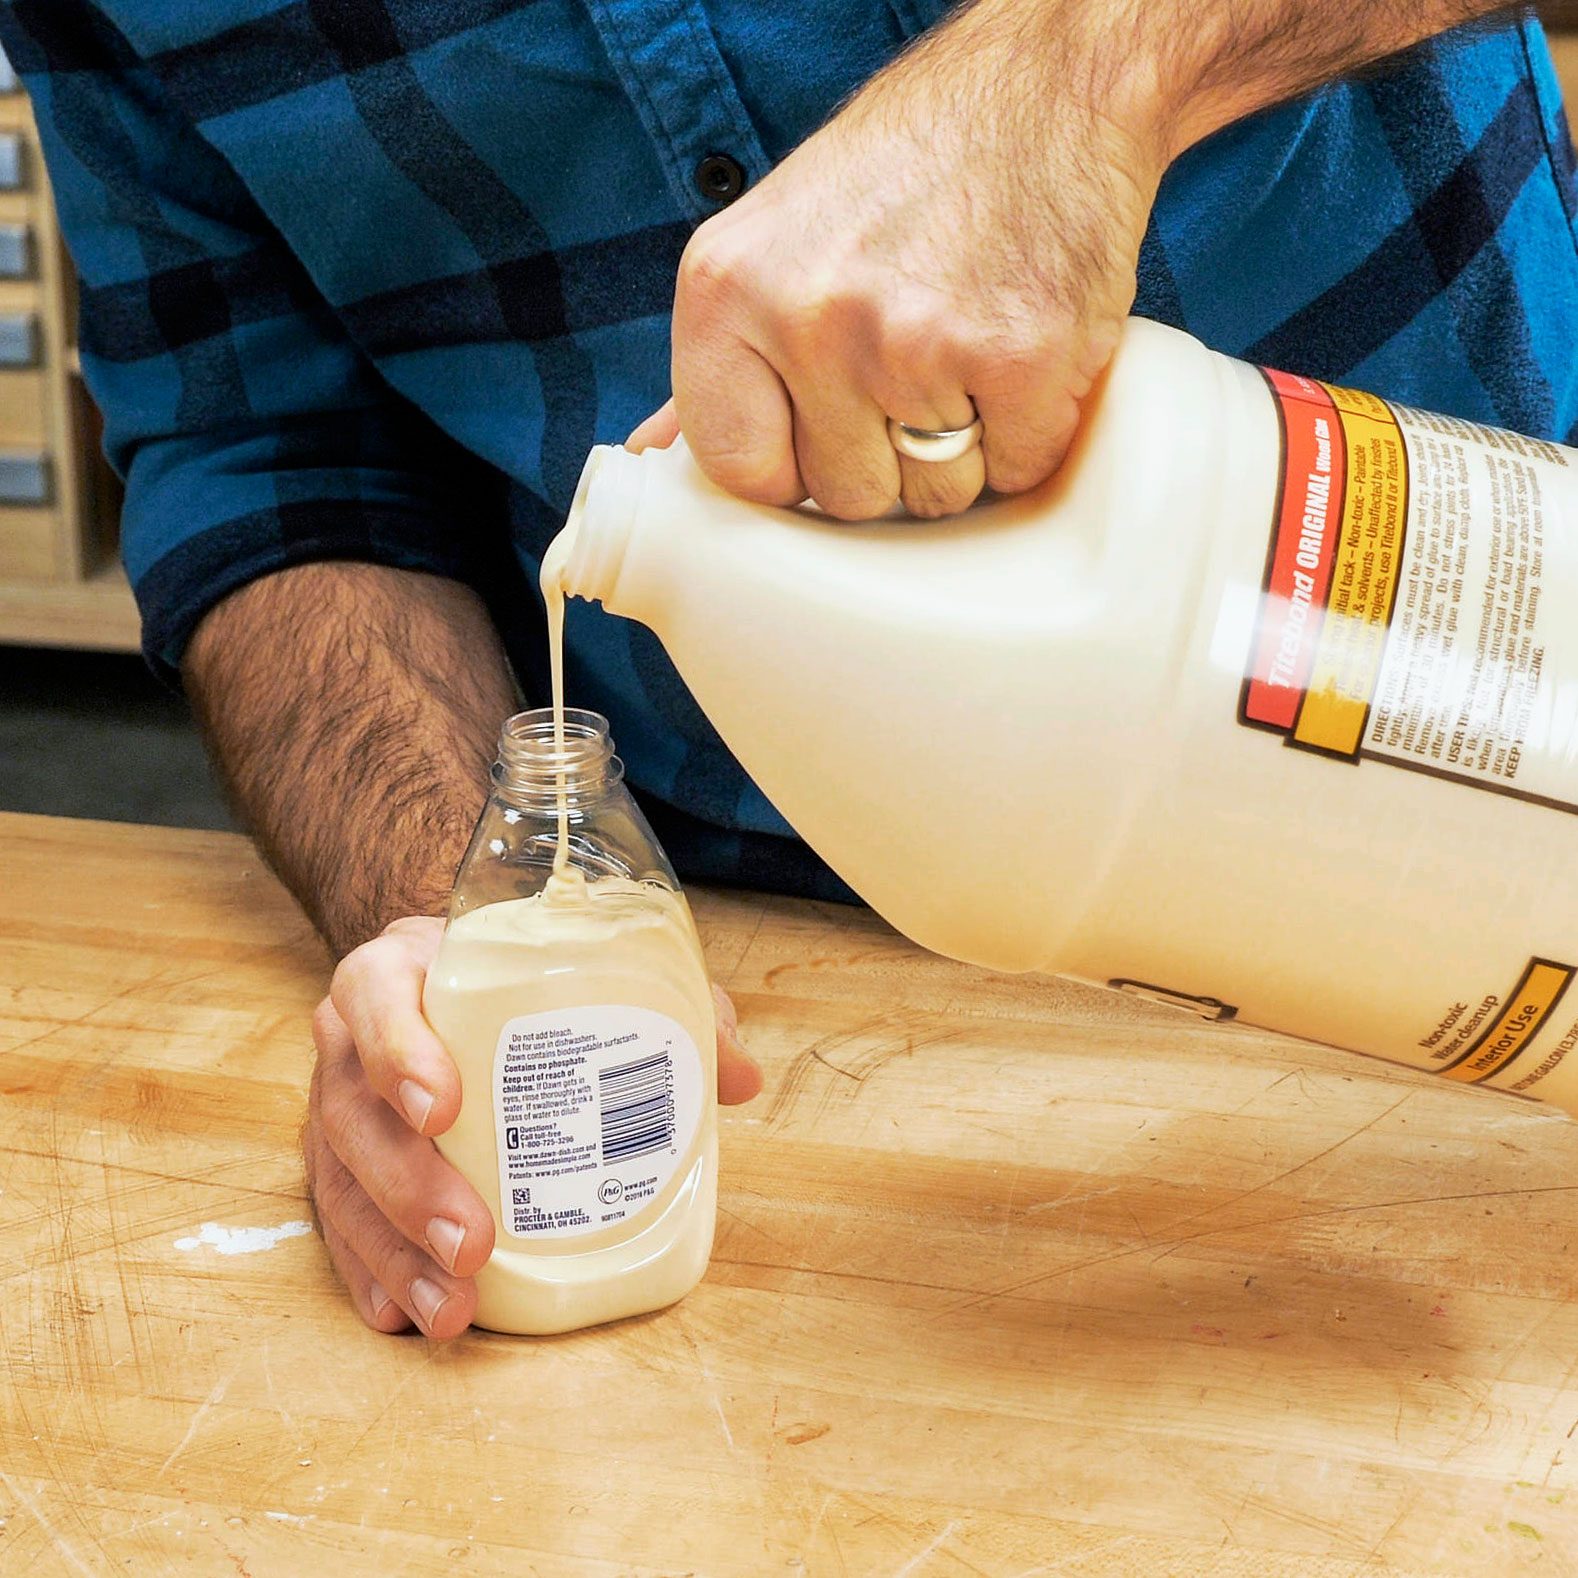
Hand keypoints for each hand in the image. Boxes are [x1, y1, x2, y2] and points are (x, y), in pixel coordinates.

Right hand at [304, 915, 762, 1337]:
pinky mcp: (339, 1167)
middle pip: (352, 1111)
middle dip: (409, 1188)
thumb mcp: (593, 973)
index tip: (443, 1108)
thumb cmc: (528, 983)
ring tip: (453, 1307)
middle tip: (475, 1244)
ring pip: (341, 1181)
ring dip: (393, 1252)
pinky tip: (405, 1316)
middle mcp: (353, 1039)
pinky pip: (337, 1226)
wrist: (449, 987)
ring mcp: (338, 1108)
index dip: (398, 1050)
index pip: (376, 995)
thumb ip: (668, 1009)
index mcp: (405, 972)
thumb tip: (741, 1078)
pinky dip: (372, 1274)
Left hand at [631, 0, 1167, 519]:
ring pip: (936, 496)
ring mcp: (914, 342)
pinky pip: (1015, 470)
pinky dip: (1032, 432)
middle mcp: (809, 317)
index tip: (830, 428)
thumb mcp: (777, 242)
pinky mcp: (1018, 359)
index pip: (740, 469)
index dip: (797, 466)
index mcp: (727, 290)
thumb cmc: (910, 170)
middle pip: (847, 497)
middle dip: (892, 456)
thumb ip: (722, 357)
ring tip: (971, 350)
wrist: (1051, 90)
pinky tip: (1022, 354)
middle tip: (923, 365)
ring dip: (967, 451)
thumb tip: (654, 453)